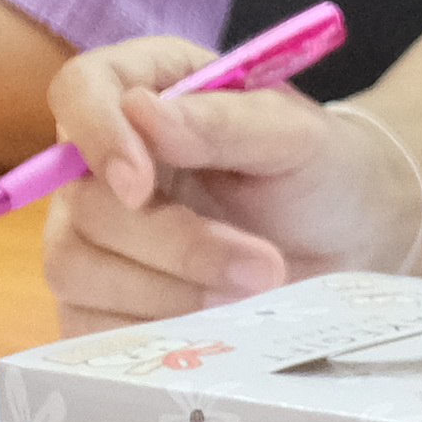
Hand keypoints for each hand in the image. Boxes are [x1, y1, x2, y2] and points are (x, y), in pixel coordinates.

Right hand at [38, 36, 421, 332]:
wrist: (346, 247)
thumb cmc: (321, 172)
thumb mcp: (296, 136)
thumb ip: (223, 121)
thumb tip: (141, 113)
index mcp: (146, 87)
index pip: (80, 90)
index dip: (97, 136)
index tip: (141, 185)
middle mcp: (103, 159)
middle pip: (84, 201)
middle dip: (173, 243)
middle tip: (261, 266)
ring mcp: (93, 236)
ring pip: (75, 270)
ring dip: (169, 294)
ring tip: (249, 295)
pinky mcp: (96, 304)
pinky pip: (87, 329)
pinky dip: (153, 334)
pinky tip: (213, 326)